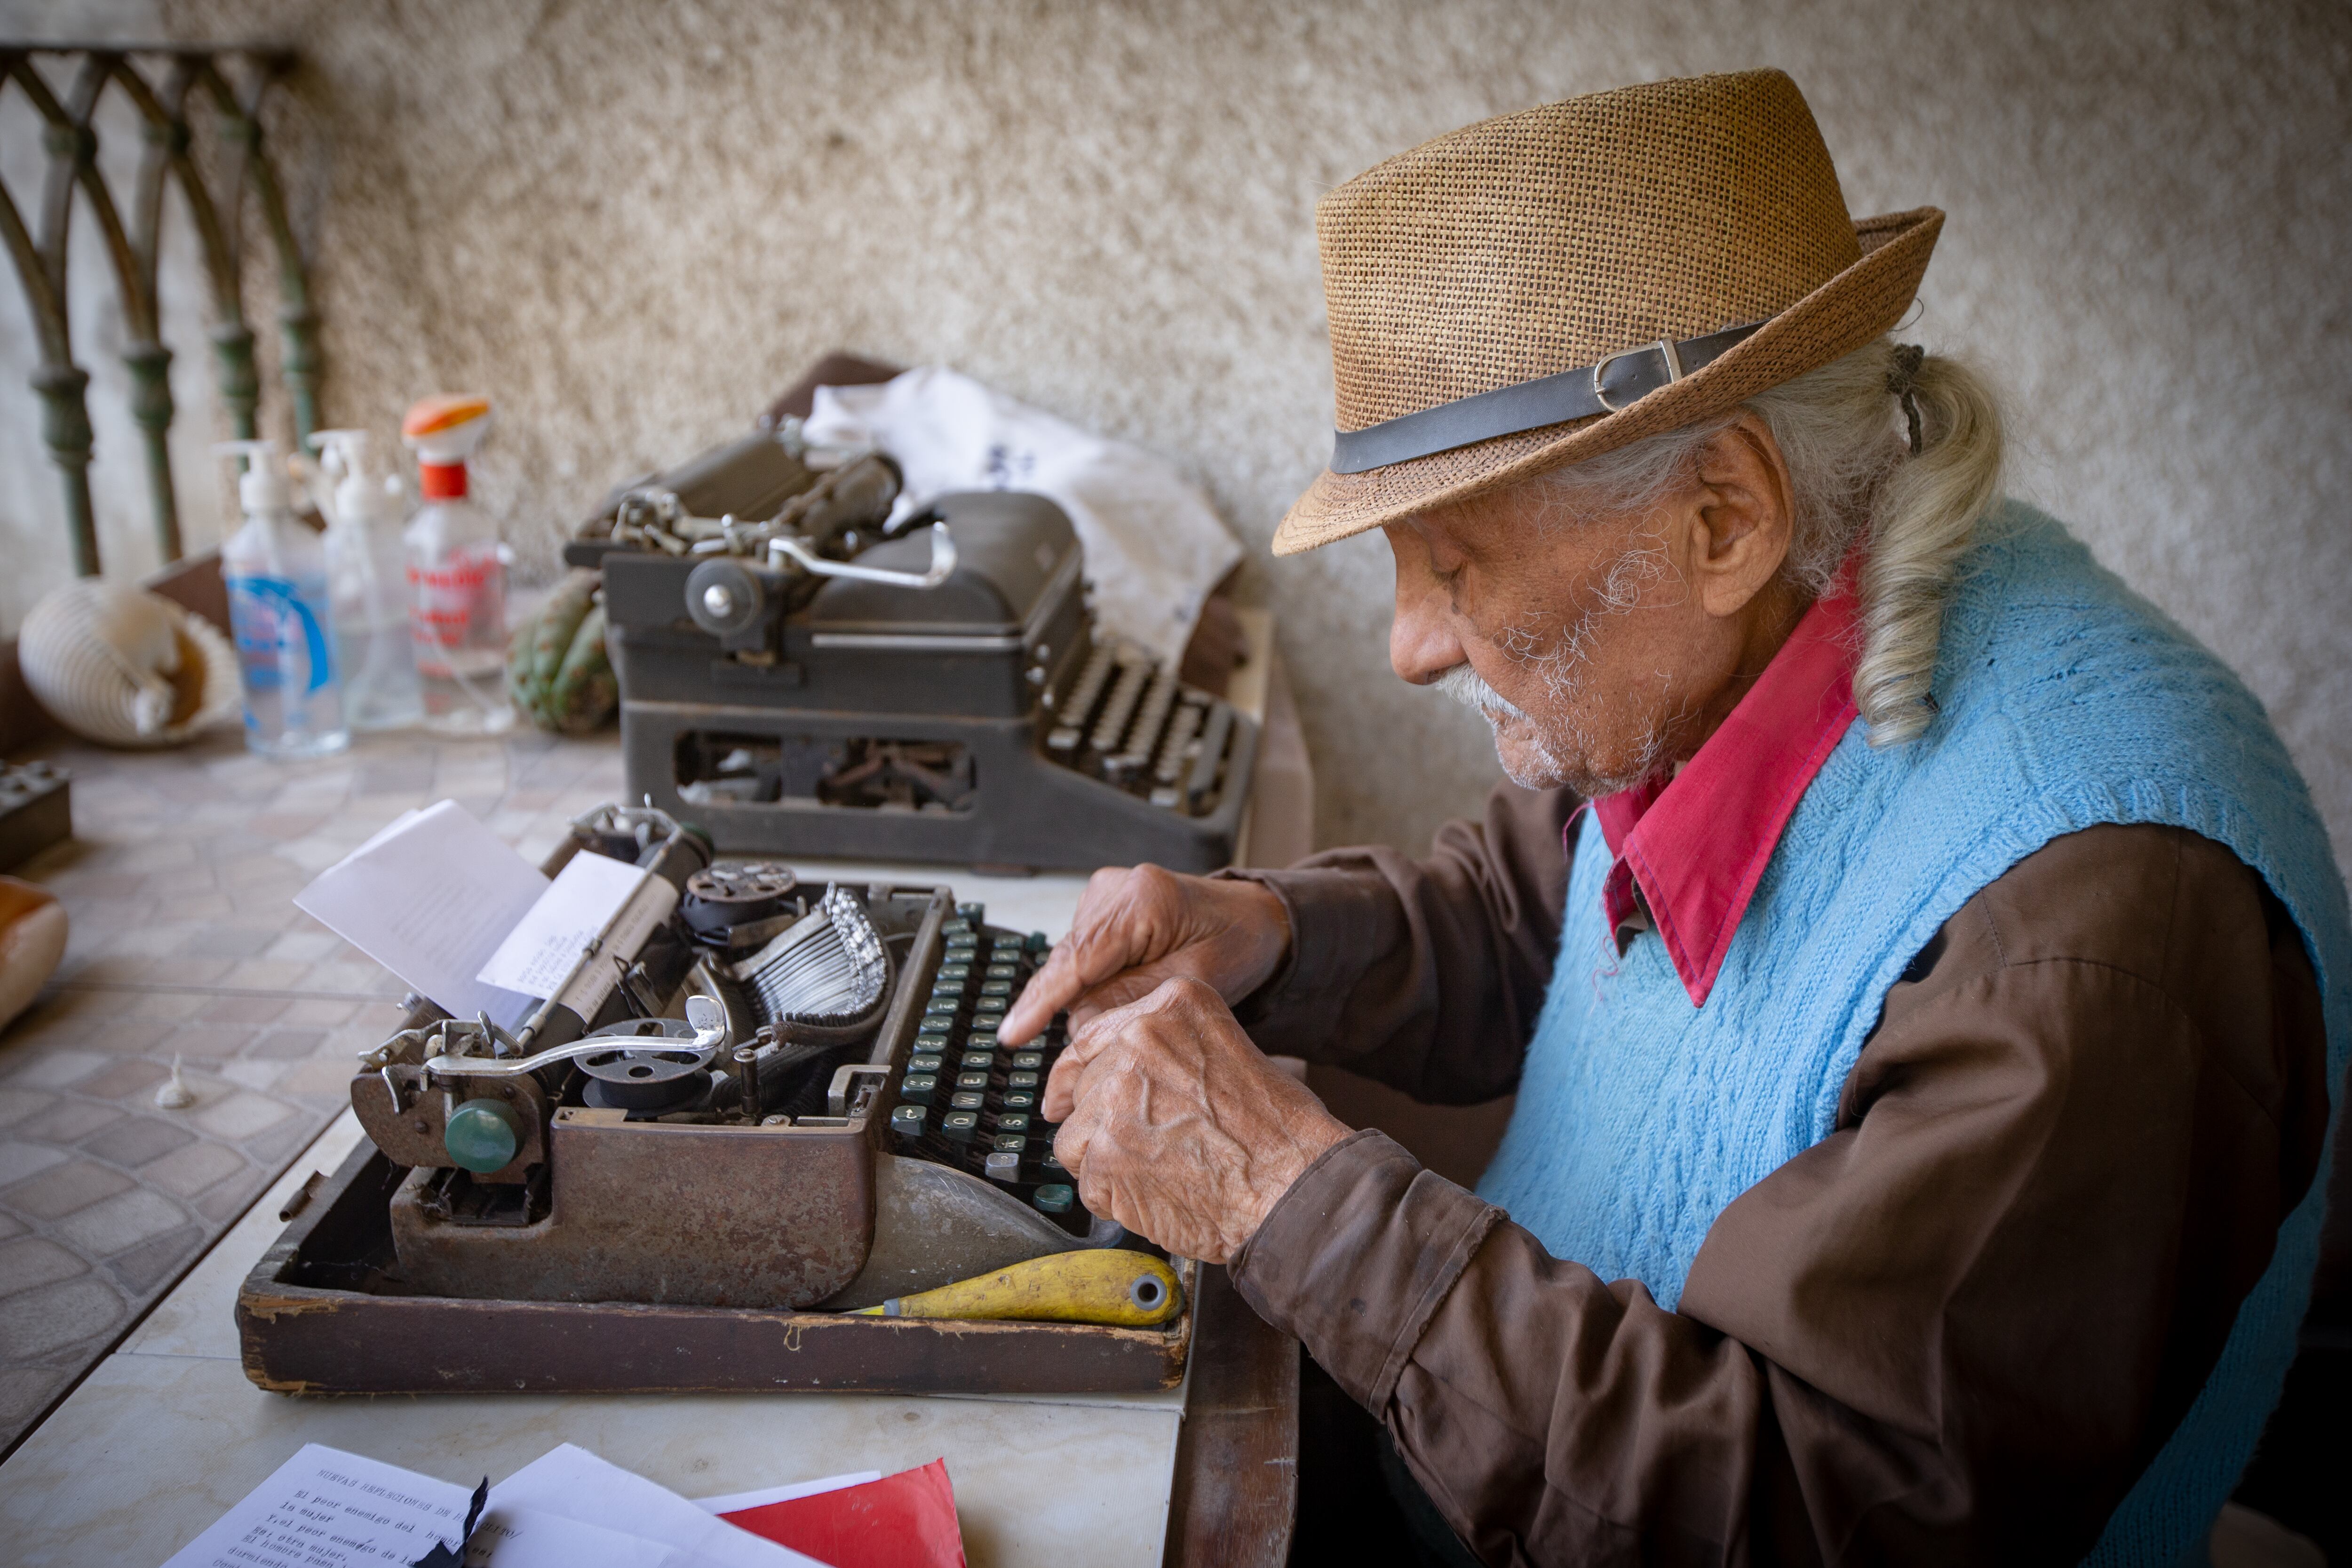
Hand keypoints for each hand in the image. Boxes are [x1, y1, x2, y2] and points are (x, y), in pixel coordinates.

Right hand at [998, 865, 1290, 1046]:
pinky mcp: (1102, 904)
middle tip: (1075, 1064)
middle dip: (1069, 1009)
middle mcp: (1115, 888)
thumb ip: (1132, 998)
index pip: (1079, 958)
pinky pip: (1083, 955)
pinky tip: (1118, 994)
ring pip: (1072, 963)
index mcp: (1143, 900)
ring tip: (1118, 1020)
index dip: (1041, 1001)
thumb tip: (1074, 1024)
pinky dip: (1092, 981)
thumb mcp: (1195, 980)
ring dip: (1086, 996)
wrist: (1255, 916)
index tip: (1012, 1034)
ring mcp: (1104, 892)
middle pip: (1070, 962)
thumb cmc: (1237, 945)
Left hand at [1046, 977, 1349, 1262]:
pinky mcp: (1104, 1158)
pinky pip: (1087, 1183)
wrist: (1291, 1185)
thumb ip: (1165, 1049)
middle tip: (1151, 1147)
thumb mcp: (1224, 1049)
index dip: (1079, 1074)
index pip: (1091, 1037)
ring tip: (1160, 1171)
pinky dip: (1115, 1198)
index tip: (1068, 1094)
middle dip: (1103, 1123)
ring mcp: (1115, 1101)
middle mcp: (1136, 1043)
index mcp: (1168, 1008)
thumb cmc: (1275, 1129)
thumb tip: (1107, 1071)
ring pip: (1074, 1139)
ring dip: (1105, 1162)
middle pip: (1081, 1089)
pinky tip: (1158, 1193)